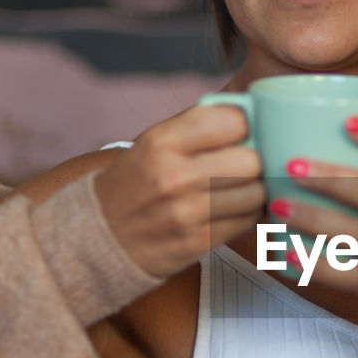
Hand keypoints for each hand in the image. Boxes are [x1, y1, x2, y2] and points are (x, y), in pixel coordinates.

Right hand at [94, 104, 264, 277]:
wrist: (101, 234)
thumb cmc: (136, 181)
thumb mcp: (154, 142)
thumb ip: (199, 126)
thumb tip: (253, 114)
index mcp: (163, 141)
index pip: (234, 120)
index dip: (246, 126)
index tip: (242, 134)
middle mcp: (174, 176)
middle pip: (252, 160)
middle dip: (254, 161)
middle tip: (245, 165)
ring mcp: (188, 212)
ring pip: (256, 194)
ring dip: (254, 190)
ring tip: (239, 188)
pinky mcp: (199, 242)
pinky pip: (247, 222)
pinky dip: (247, 214)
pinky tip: (232, 209)